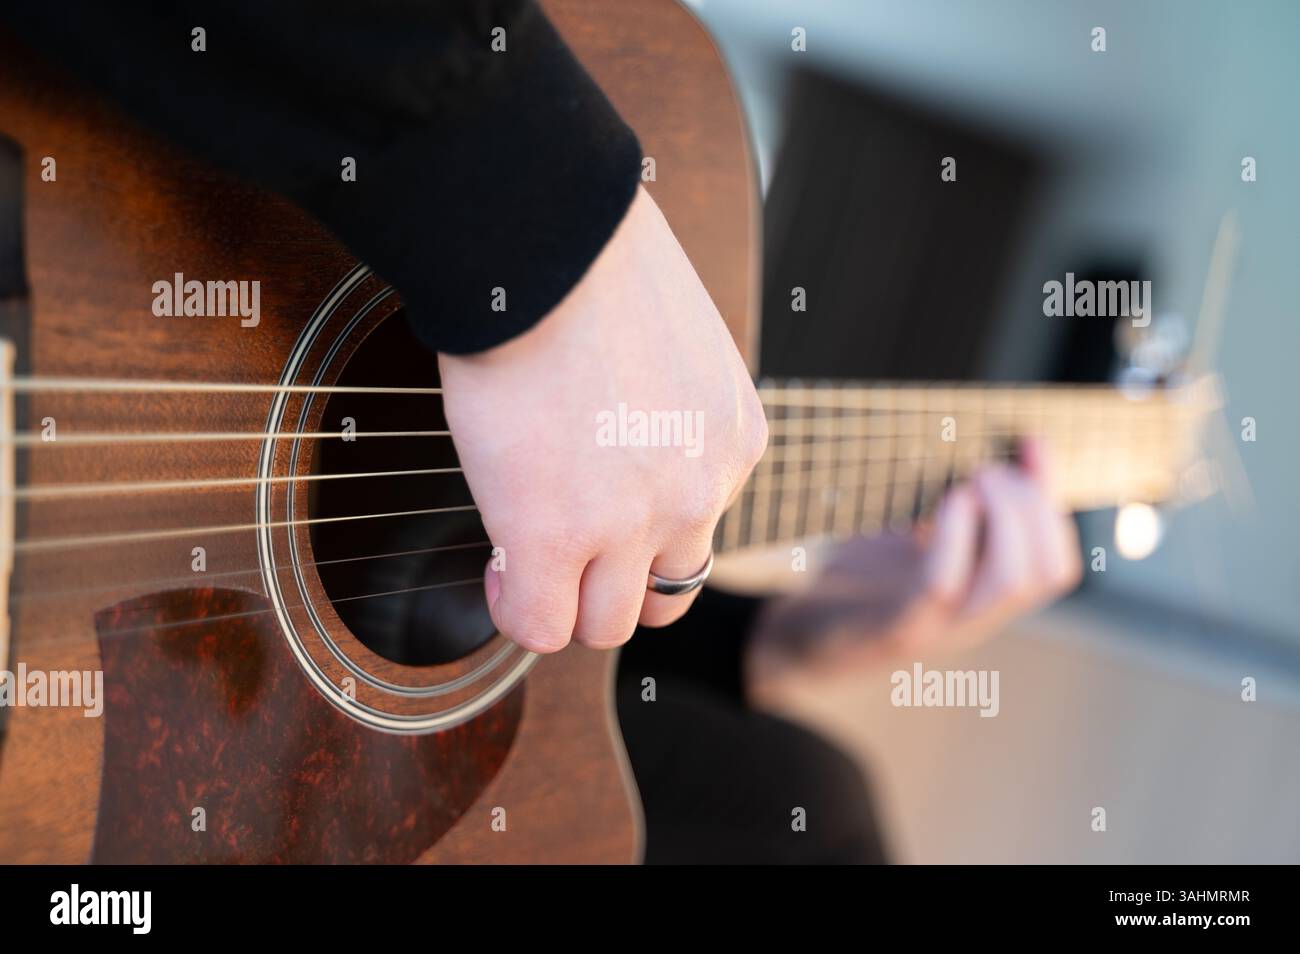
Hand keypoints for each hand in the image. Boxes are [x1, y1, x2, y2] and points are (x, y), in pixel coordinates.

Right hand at [439, 186, 767, 652]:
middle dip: (614, 582)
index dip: (642, 535)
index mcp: (733, 440)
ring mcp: (634, 522)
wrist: (551, 239)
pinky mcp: (557, 538)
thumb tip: (620, 434)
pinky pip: (538, 624)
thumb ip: (667, 411)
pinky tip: (498, 566)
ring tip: (527, 562)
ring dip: (568, 601)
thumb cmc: (595, 262)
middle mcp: (701, 490)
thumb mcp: (674, 346)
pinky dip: (514, 606)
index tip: (598, 513)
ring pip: (609, 624)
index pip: (699, 532)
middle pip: (668, 597)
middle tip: (568, 551)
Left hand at [745, 441, 1081, 698]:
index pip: (1054, 565)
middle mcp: (970, 619)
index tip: (1030, 444)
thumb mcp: (910, 540)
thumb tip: (988, 451)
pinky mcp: (892, 628)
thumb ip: (952, 511)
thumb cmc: (852, 582)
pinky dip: (955, 537)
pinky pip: (941, 585)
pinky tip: (947, 501)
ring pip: (1011, 582)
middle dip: (1032, 505)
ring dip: (1005, 518)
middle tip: (989, 468)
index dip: (1053, 502)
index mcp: (981, 598)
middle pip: (1045, 572)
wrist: (794, 640)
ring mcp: (935, 628)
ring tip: (972, 482)